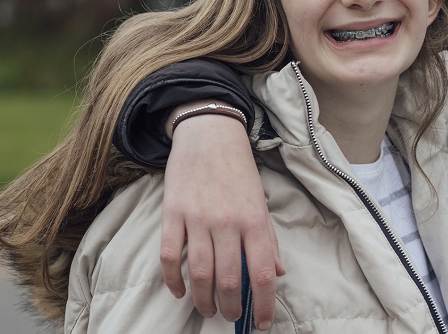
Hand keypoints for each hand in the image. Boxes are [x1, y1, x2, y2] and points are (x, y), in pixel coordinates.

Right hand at [161, 106, 284, 329]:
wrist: (209, 134)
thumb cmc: (239, 170)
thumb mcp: (261, 202)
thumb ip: (268, 239)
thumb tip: (278, 272)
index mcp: (254, 219)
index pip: (263, 271)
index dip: (264, 303)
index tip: (264, 323)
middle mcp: (227, 221)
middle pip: (228, 279)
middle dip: (231, 307)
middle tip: (230, 316)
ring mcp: (197, 218)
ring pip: (199, 273)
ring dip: (203, 300)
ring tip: (208, 310)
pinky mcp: (172, 214)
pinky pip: (169, 257)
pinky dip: (173, 281)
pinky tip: (179, 292)